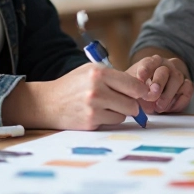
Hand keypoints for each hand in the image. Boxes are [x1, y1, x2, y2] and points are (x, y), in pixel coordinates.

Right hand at [3, 63, 150, 129]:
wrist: (48, 102)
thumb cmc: (72, 85)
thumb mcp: (90, 70)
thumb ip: (114, 76)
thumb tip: (141, 88)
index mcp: (99, 73)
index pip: (133, 84)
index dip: (142, 90)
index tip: (144, 93)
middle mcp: (97, 90)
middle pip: (132, 102)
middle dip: (132, 103)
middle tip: (124, 100)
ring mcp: (94, 108)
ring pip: (124, 114)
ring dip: (120, 111)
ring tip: (106, 105)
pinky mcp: (91, 122)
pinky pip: (113, 122)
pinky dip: (109, 119)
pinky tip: (97, 112)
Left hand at [129, 54, 192, 113]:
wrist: (158, 87)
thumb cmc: (143, 86)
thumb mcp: (135, 86)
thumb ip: (135, 91)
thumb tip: (136, 102)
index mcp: (152, 62)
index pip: (149, 62)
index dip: (145, 70)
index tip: (140, 78)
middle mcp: (166, 66)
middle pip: (164, 71)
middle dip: (158, 83)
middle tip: (152, 95)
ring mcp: (178, 75)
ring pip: (177, 80)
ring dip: (167, 95)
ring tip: (158, 107)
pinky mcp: (187, 86)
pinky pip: (187, 92)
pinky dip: (178, 102)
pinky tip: (168, 108)